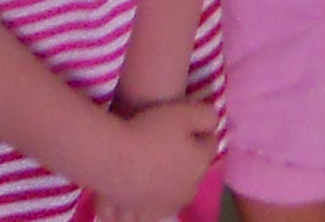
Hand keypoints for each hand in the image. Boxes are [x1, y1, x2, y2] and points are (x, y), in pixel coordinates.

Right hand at [80, 93, 220, 221]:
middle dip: (187, 155)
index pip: (210, 142)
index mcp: (202, 163)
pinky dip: (156, 193)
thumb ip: (207, 115)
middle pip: (195, 167)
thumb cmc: (149, 130)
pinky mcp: (149, 213)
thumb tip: (213, 123)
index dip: (198, 130)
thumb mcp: (184, 111)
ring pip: (178, 186)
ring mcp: (169, 204)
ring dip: (172, 175)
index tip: (181, 122)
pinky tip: (145, 179)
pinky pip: (159, 202)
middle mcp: (191, 188)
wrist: (111, 158)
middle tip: (166, 139)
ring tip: (153, 159)